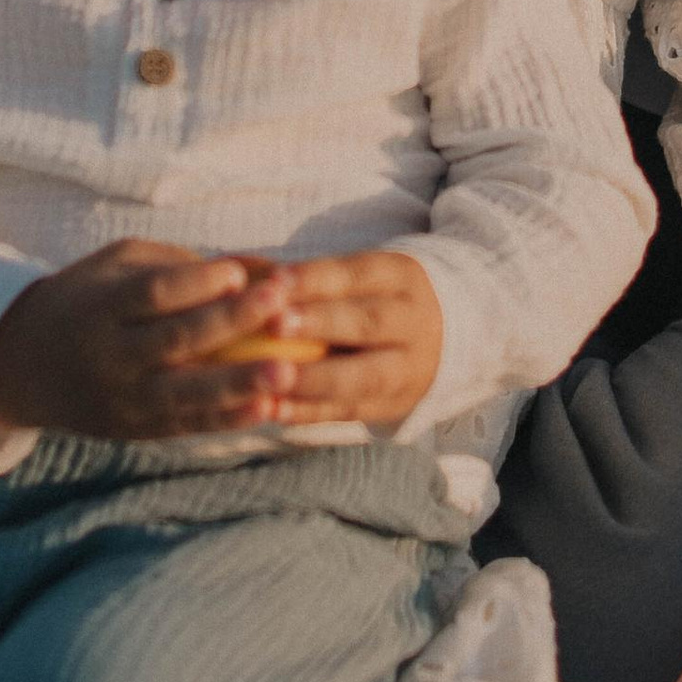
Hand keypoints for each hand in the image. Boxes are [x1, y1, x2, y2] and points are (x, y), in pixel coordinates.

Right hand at [0, 239, 306, 442]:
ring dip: (238, 384)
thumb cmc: (90, 298)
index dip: (197, 284)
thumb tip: (258, 268)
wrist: (22, 365)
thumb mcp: (118, 265)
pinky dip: (227, 419)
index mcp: (103, 305)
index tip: (241, 272)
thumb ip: (180, 264)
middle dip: (230, 322)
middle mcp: (109, 355)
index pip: (153, 294)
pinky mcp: (134, 429)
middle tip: (282, 305)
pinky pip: (185, 425)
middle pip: (174, 341)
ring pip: (184, 393)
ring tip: (287, 372)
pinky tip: (268, 408)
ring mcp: (121, 398)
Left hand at [249, 252, 444, 435]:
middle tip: (274, 323)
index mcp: (401, 277)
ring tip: (270, 377)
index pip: (358, 274)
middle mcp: (413, 321)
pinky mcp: (393, 405)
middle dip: (321, 323)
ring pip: (365, 375)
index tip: (275, 281)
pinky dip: (311, 412)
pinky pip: (351, 410)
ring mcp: (409, 368)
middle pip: (369, 321)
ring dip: (316, 378)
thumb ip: (306, 276)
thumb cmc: (373, 298)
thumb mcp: (360, 277)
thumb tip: (239, 269)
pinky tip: (274, 410)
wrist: (442, 339)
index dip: (316, 278)